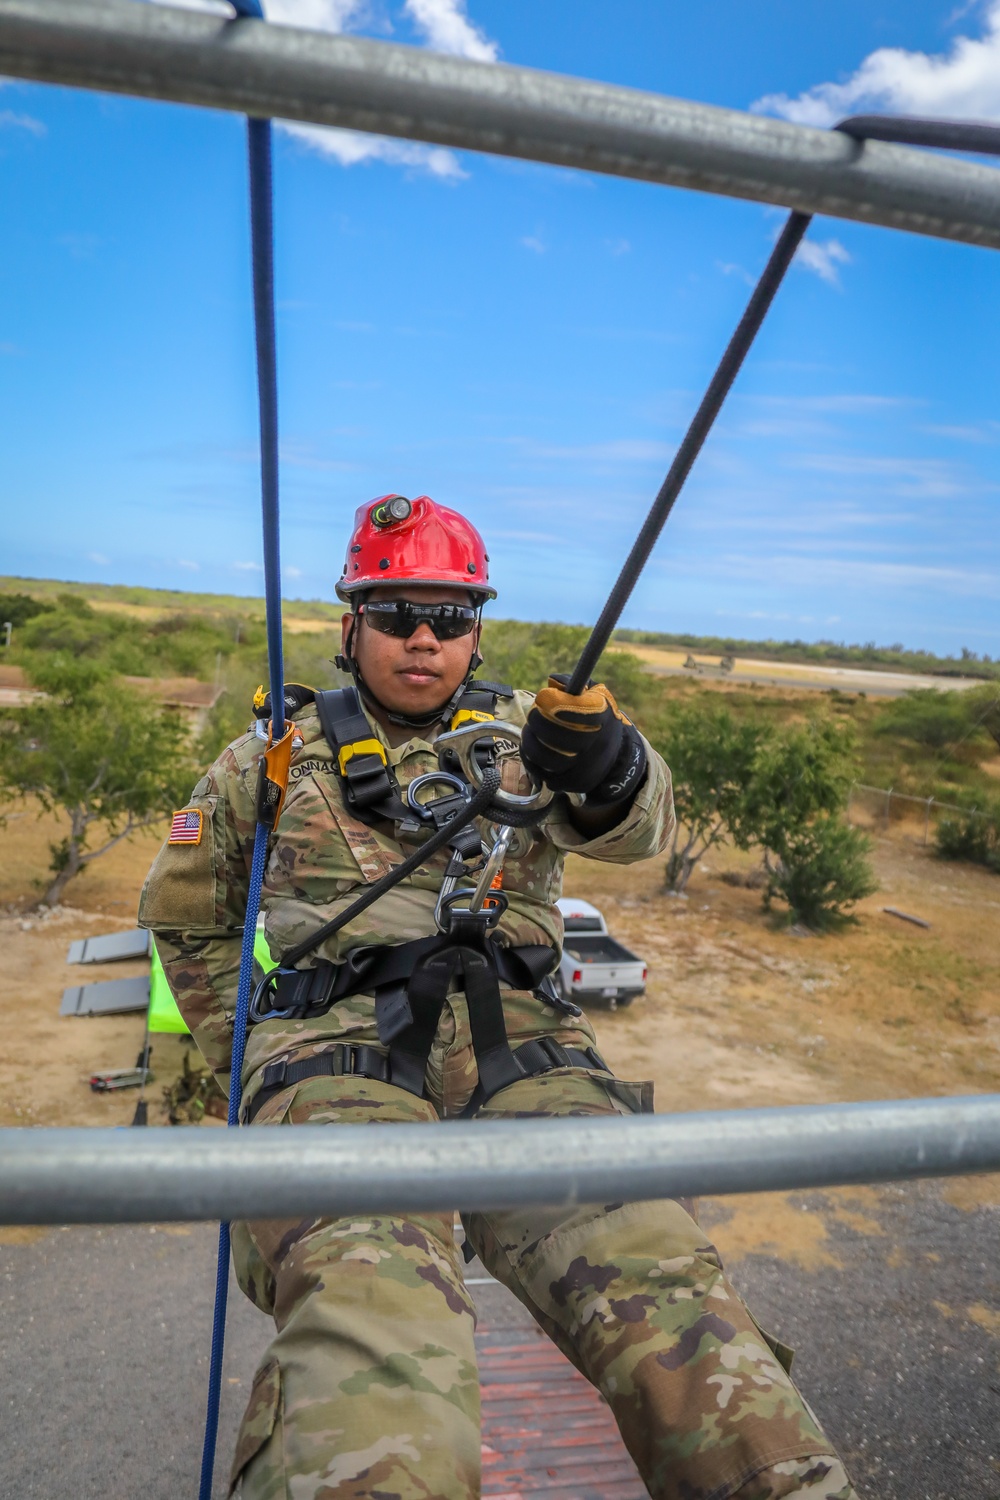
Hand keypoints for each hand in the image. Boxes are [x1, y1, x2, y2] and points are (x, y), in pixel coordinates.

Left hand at [521, 675, 645, 802]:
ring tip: (530, 732)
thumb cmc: (598, 718)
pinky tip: (533, 749)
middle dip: (538, 723)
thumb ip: (574, 684)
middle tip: (533, 715)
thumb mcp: (595, 695)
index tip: (542, 697)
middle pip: (559, 737)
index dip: (556, 704)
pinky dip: (533, 761)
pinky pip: (544, 774)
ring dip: (531, 743)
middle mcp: (598, 745)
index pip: (580, 711)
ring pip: (547, 758)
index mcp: (603, 716)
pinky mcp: (575, 783)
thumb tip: (552, 681)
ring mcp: (586, 767)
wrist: (615, 755)